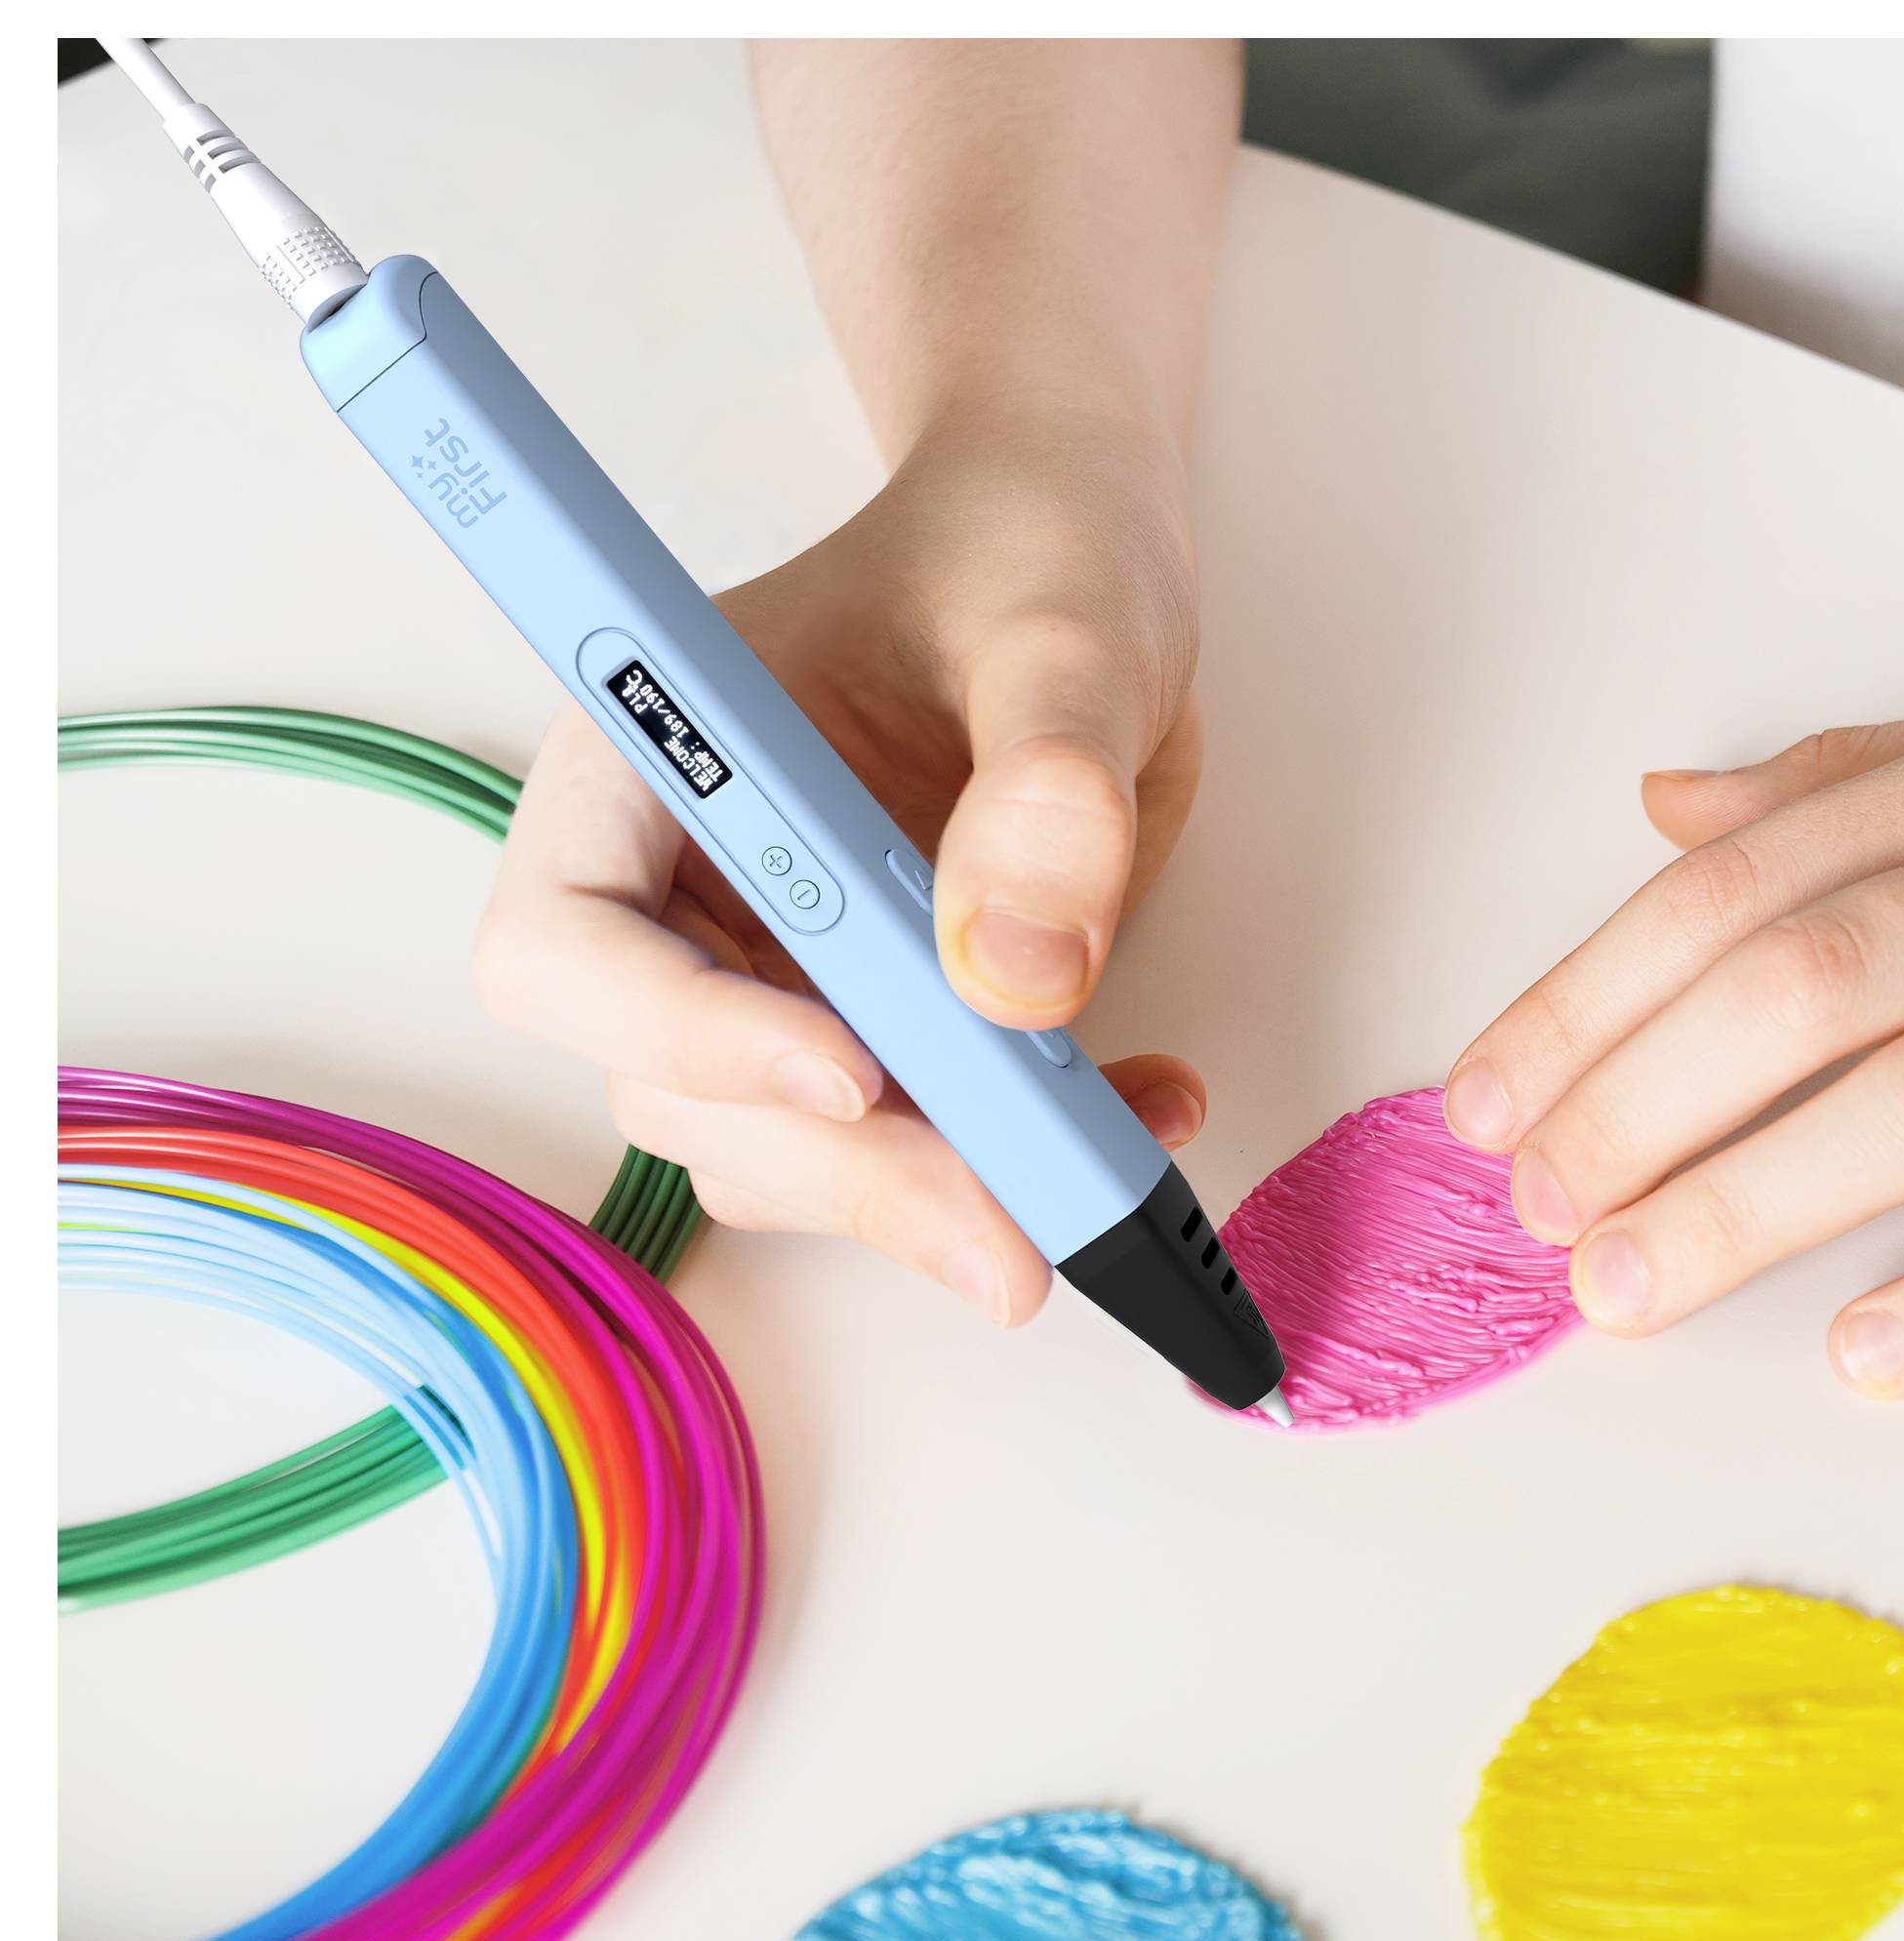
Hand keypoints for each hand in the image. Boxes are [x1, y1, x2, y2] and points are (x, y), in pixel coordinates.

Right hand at [475, 413, 1211, 1321]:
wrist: (1085, 569)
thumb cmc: (1031, 549)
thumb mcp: (1070, 627)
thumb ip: (1049, 779)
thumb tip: (1019, 973)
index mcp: (645, 759)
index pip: (569, 946)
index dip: (684, 1032)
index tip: (852, 1072)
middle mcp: (677, 889)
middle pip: (681, 1094)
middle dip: (849, 1169)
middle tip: (1015, 1232)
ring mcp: (768, 976)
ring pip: (787, 1156)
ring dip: (936, 1195)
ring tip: (1115, 1154)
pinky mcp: (875, 1033)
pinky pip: (911, 1151)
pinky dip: (1019, 1167)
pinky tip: (1139, 1111)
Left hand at [1443, 527, 1903, 1397]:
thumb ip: (1863, 772)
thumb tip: (1667, 805)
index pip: (1744, 883)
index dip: (1595, 995)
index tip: (1492, 1099)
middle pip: (1808, 983)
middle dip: (1639, 1106)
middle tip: (1533, 1215)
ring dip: (1760, 1198)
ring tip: (1633, 1289)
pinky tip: (1880, 1353)